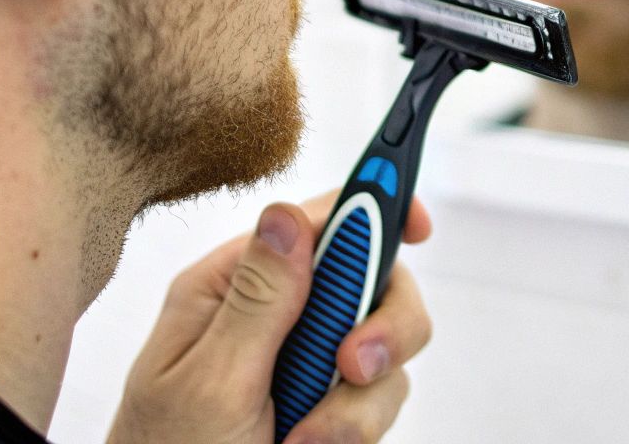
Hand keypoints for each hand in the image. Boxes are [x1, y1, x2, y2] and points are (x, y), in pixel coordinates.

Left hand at [108, 192, 433, 443]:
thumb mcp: (209, 380)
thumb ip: (258, 300)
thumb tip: (287, 213)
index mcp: (230, 287)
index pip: (316, 220)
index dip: (376, 207)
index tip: (419, 227)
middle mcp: (275, 314)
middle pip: (373, 281)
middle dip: (381, 328)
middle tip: (352, 369)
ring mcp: (307, 360)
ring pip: (387, 350)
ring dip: (358, 403)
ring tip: (305, 441)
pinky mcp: (332, 404)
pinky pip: (382, 400)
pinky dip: (357, 431)